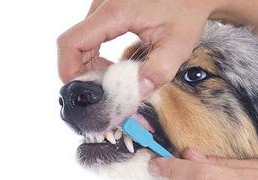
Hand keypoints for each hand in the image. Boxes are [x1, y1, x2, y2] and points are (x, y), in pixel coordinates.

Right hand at [57, 0, 222, 95]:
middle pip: (74, 43)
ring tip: (116, 76)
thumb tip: (135, 93)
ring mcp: (103, 4)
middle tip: (107, 88)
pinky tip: (115, 64)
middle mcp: (103, 4)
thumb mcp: (177, 46)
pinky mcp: (107, 8)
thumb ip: (157, 72)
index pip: (72, 42)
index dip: (69, 70)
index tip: (83, 90)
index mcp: (115, 12)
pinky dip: (97, 53)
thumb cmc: (187, 12)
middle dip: (85, 71)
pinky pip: (91, 34)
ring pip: (81, 39)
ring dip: (91, 63)